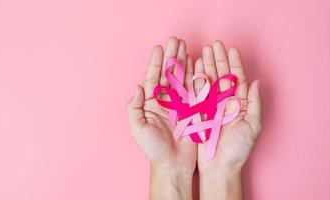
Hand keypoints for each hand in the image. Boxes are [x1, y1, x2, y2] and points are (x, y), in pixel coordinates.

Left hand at [127, 36, 196, 173]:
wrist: (173, 165)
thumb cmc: (153, 149)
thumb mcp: (137, 128)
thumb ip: (134, 107)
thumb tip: (138, 87)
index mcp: (150, 103)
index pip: (153, 78)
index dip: (156, 63)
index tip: (159, 48)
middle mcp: (164, 100)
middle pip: (168, 73)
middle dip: (171, 56)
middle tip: (175, 40)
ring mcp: (179, 104)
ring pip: (181, 78)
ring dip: (182, 62)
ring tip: (185, 46)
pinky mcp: (192, 109)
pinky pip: (194, 89)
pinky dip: (195, 75)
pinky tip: (196, 62)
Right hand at [195, 41, 261, 199]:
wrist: (219, 166)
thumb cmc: (238, 149)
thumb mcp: (253, 125)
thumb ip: (255, 103)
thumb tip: (256, 81)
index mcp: (239, 104)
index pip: (237, 78)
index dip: (234, 63)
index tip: (231, 49)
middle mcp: (225, 102)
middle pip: (222, 76)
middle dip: (219, 59)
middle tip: (215, 44)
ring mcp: (210, 106)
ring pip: (209, 81)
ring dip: (207, 65)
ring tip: (204, 50)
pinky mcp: (197, 112)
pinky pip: (196, 92)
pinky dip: (195, 79)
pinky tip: (194, 67)